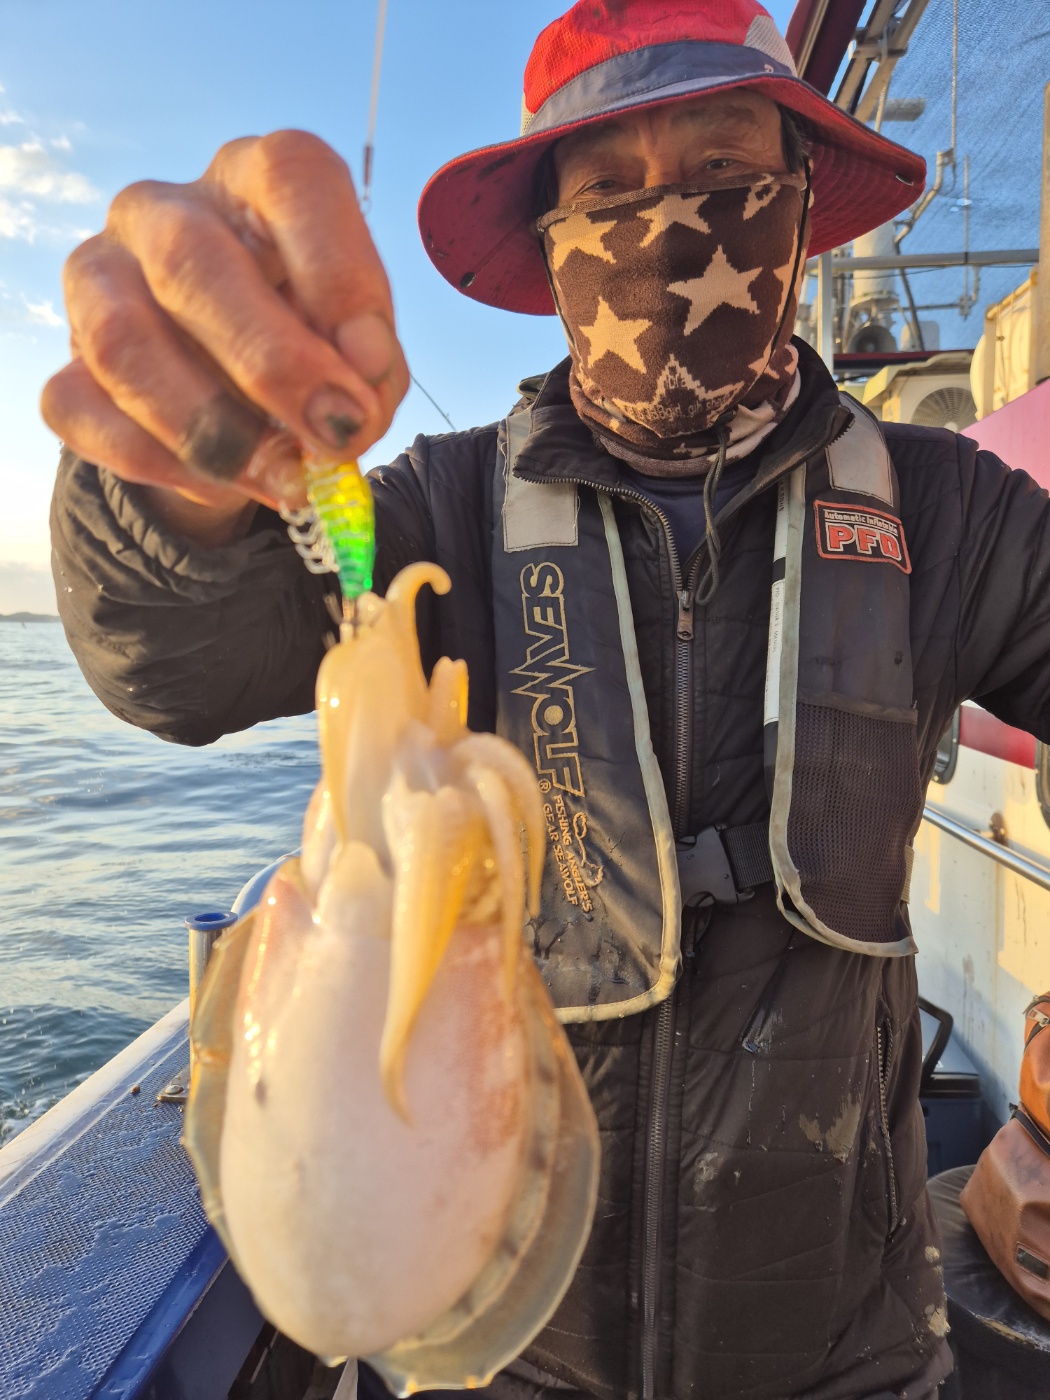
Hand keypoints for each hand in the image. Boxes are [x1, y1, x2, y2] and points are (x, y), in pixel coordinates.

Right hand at [42, 131, 409, 543]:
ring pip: (120, 341)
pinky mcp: (61, 363)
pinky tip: (224, 481)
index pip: (291, 176)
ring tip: (285, 478)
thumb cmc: (314, 354)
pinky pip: (82, 409)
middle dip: (273, 362)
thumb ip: (371, 374)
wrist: (239, 407)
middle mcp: (162, 213)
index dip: (338, 271)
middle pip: (190, 258)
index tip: (372, 362)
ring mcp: (97, 281)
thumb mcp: (363, 356)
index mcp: (254, 182)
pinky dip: (163, 463)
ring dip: (211, 428)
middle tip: (335, 433)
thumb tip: (352, 413)